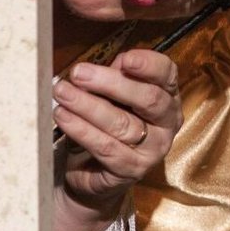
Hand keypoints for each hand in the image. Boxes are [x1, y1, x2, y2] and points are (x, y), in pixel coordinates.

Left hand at [54, 47, 182, 210]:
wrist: (92, 172)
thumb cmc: (104, 126)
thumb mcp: (110, 96)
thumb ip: (113, 78)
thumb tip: (102, 65)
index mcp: (166, 97)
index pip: (167, 75)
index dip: (149, 65)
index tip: (125, 58)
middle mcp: (167, 123)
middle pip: (148, 99)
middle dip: (111, 84)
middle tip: (79, 73)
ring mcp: (153, 149)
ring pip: (123, 123)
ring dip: (88, 105)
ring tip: (62, 93)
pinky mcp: (132, 169)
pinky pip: (106, 147)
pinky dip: (82, 130)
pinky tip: (64, 117)